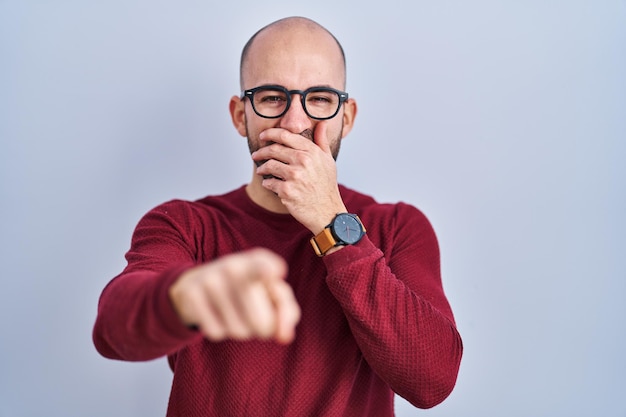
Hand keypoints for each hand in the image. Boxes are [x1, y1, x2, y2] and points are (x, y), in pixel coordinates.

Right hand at [169, 248, 300, 343]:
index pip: (261, 265)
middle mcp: (233, 266)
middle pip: (262, 323)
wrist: (197, 282)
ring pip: (239, 331)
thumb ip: (287, 312)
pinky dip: (220, 330)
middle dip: (263, 329)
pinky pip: (216, 332)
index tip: (274, 272)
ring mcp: (210, 279)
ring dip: (241, 330)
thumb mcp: (271, 293)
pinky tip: (215, 313)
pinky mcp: (191, 295)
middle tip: (255, 314)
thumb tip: (284, 337)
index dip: (266, 270)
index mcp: (257, 261)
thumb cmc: (247, 290)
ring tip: (233, 310)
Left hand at [251, 122, 346, 233]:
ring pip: (269, 165)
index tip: (263, 135)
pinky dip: (266, 183)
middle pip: (273, 149)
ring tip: (260, 170)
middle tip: (256, 154)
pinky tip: (268, 183)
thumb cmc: (326, 186)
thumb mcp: (328, 161)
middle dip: (261, 151)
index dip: (270, 133)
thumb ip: (322, 141)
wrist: (327, 212)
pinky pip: (269, 182)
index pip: (285, 135)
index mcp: (312, 151)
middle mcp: (303, 161)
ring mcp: (294, 176)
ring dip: (261, 168)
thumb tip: (322, 124)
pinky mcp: (287, 191)